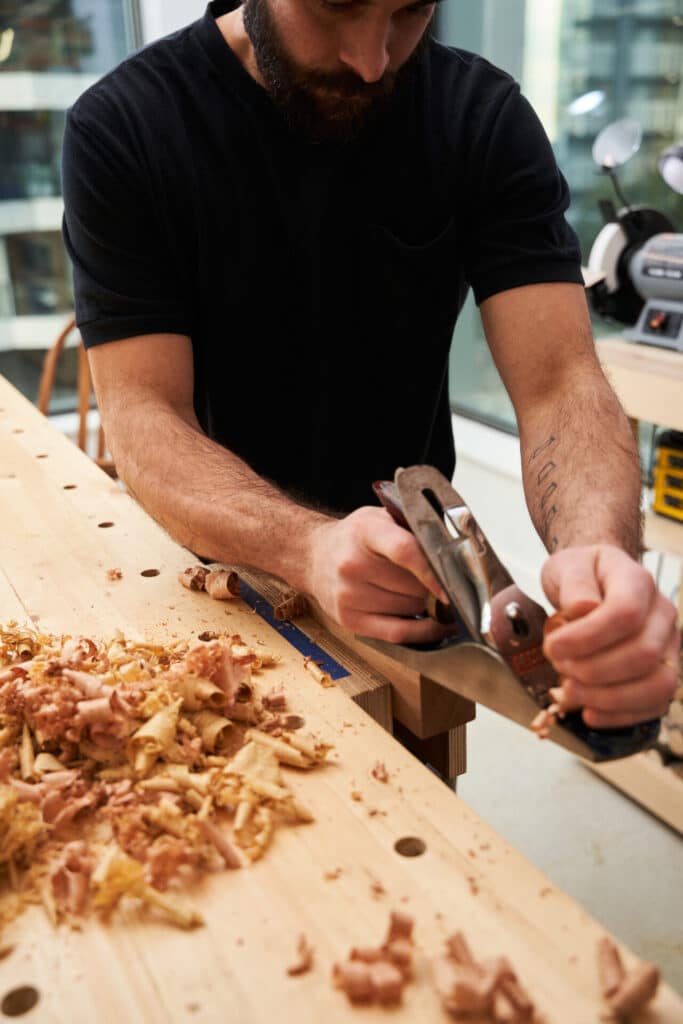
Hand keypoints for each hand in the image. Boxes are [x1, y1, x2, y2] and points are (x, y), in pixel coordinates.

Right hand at [304, 506, 449, 643]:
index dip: (432, 569)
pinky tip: (434, 625)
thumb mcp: (380, 518)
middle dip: (432, 587)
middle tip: (438, 582)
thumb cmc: (354, 538)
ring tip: (423, 595)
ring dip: (425, 606)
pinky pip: (397, 633)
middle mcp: (352, 564)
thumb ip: (411, 530)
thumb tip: (453, 554)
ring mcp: (348, 595)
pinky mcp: (349, 620)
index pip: (404, 551)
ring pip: (410, 610)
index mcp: (365, 532)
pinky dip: (422, 632)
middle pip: (412, 586)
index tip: (453, 582)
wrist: (314, 557)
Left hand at [541, 544, 679, 728]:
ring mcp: (669, 646)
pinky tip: (588, 712)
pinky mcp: (664, 672)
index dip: (587, 638)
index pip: (625, 613)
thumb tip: (583, 610)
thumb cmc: (582, 574)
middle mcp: (662, 615)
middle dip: (593, 670)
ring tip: (570, 691)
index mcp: (638, 582)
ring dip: (608, 698)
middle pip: (644, 654)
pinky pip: (655, 705)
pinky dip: (620, 716)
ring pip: (658, 685)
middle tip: (559, 667)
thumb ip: (574, 585)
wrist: (596, 580)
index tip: (553, 647)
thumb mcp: (568, 566)